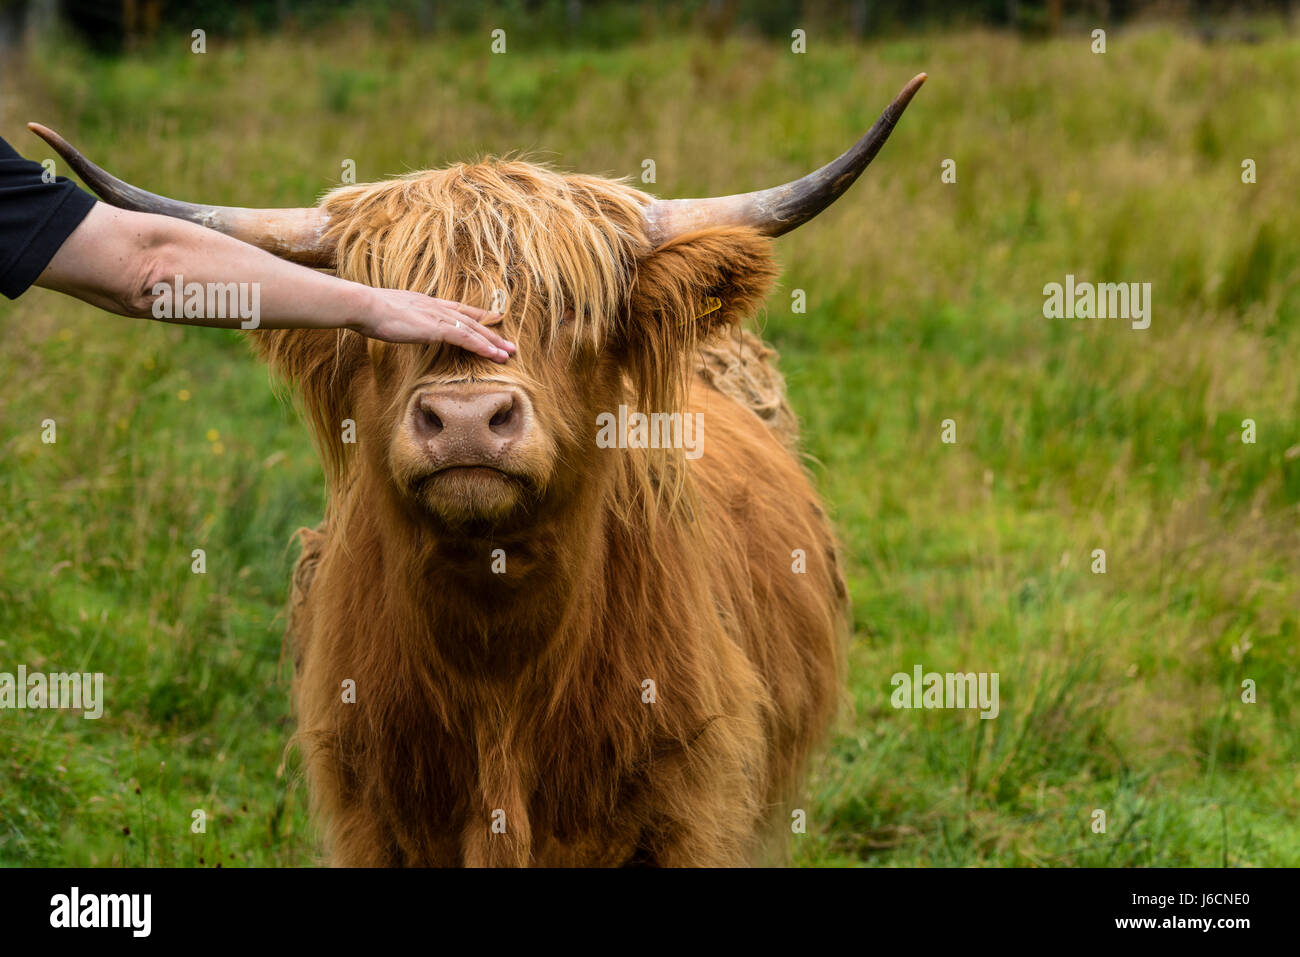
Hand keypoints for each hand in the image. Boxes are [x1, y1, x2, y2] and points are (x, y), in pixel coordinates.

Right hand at [354, 287, 515, 361]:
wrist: (365, 306)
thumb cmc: (368, 312)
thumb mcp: (389, 314)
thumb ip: (402, 319)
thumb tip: (400, 326)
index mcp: (426, 302)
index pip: (458, 308)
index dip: (478, 314)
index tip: (494, 317)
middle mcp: (436, 307)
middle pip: (472, 320)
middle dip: (492, 333)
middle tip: (509, 344)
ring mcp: (438, 316)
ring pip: (473, 330)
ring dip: (493, 343)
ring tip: (508, 354)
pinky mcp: (437, 328)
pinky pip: (466, 338)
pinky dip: (481, 346)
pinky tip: (493, 354)